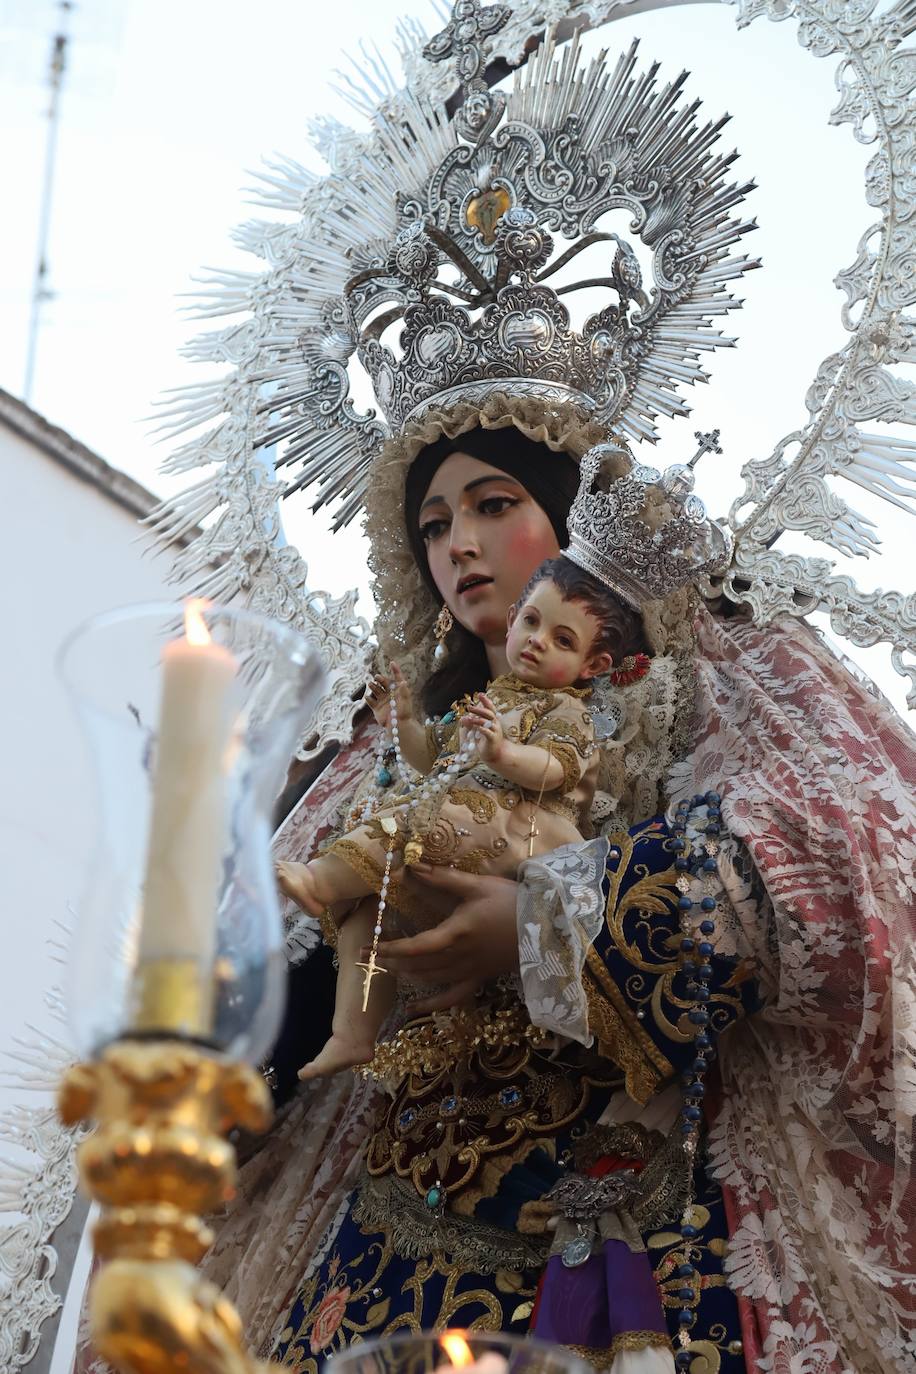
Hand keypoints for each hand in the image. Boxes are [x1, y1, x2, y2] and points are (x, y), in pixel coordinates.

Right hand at [365, 661, 411, 727]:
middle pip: (383, 682)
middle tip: (377, 677)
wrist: (398, 726)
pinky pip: (370, 701)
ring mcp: (382, 700)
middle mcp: (389, 693)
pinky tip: (368, 697)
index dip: (395, 670)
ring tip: (371, 684)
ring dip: (373, 686)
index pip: (396, 678)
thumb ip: (404, 690)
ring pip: (375, 690)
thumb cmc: (405, 712)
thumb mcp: (406, 700)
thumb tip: (403, 681)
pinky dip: (368, 698)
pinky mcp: (376, 707)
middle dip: (380, 679)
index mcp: (397, 690)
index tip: (392, 663)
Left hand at [369, 866, 518, 1012]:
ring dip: (405, 975)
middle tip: (366, 957)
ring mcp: (469, 971)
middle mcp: (459, 957)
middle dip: (390, 961)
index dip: (390, 948)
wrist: (549, 928)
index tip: (369, 945)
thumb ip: (444, 878)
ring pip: (430, 979)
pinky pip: (453, 998)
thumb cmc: (512, 903)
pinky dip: (432, 1005)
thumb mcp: (478, 886)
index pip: (415, 946)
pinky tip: (415, 1011)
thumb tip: (413, 866)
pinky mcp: (480, 979)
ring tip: (386, 967)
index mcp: (456, 933)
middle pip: (417, 965)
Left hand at [460, 692, 503, 762]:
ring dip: (478, 719)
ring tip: (470, 718)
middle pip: (489, 713)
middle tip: (469, 707)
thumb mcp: (477, 731)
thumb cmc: (486, 741)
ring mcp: (495, 731)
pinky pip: (488, 732)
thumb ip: (471, 724)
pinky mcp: (493, 739)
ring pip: (488, 722)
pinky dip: (482, 729)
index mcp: (493, 720)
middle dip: (479, 709)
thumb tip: (462, 718)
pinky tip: (476, 728)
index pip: (490, 708)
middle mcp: (495, 724)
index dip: (486, 701)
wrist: (495, 754)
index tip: (480, 694)